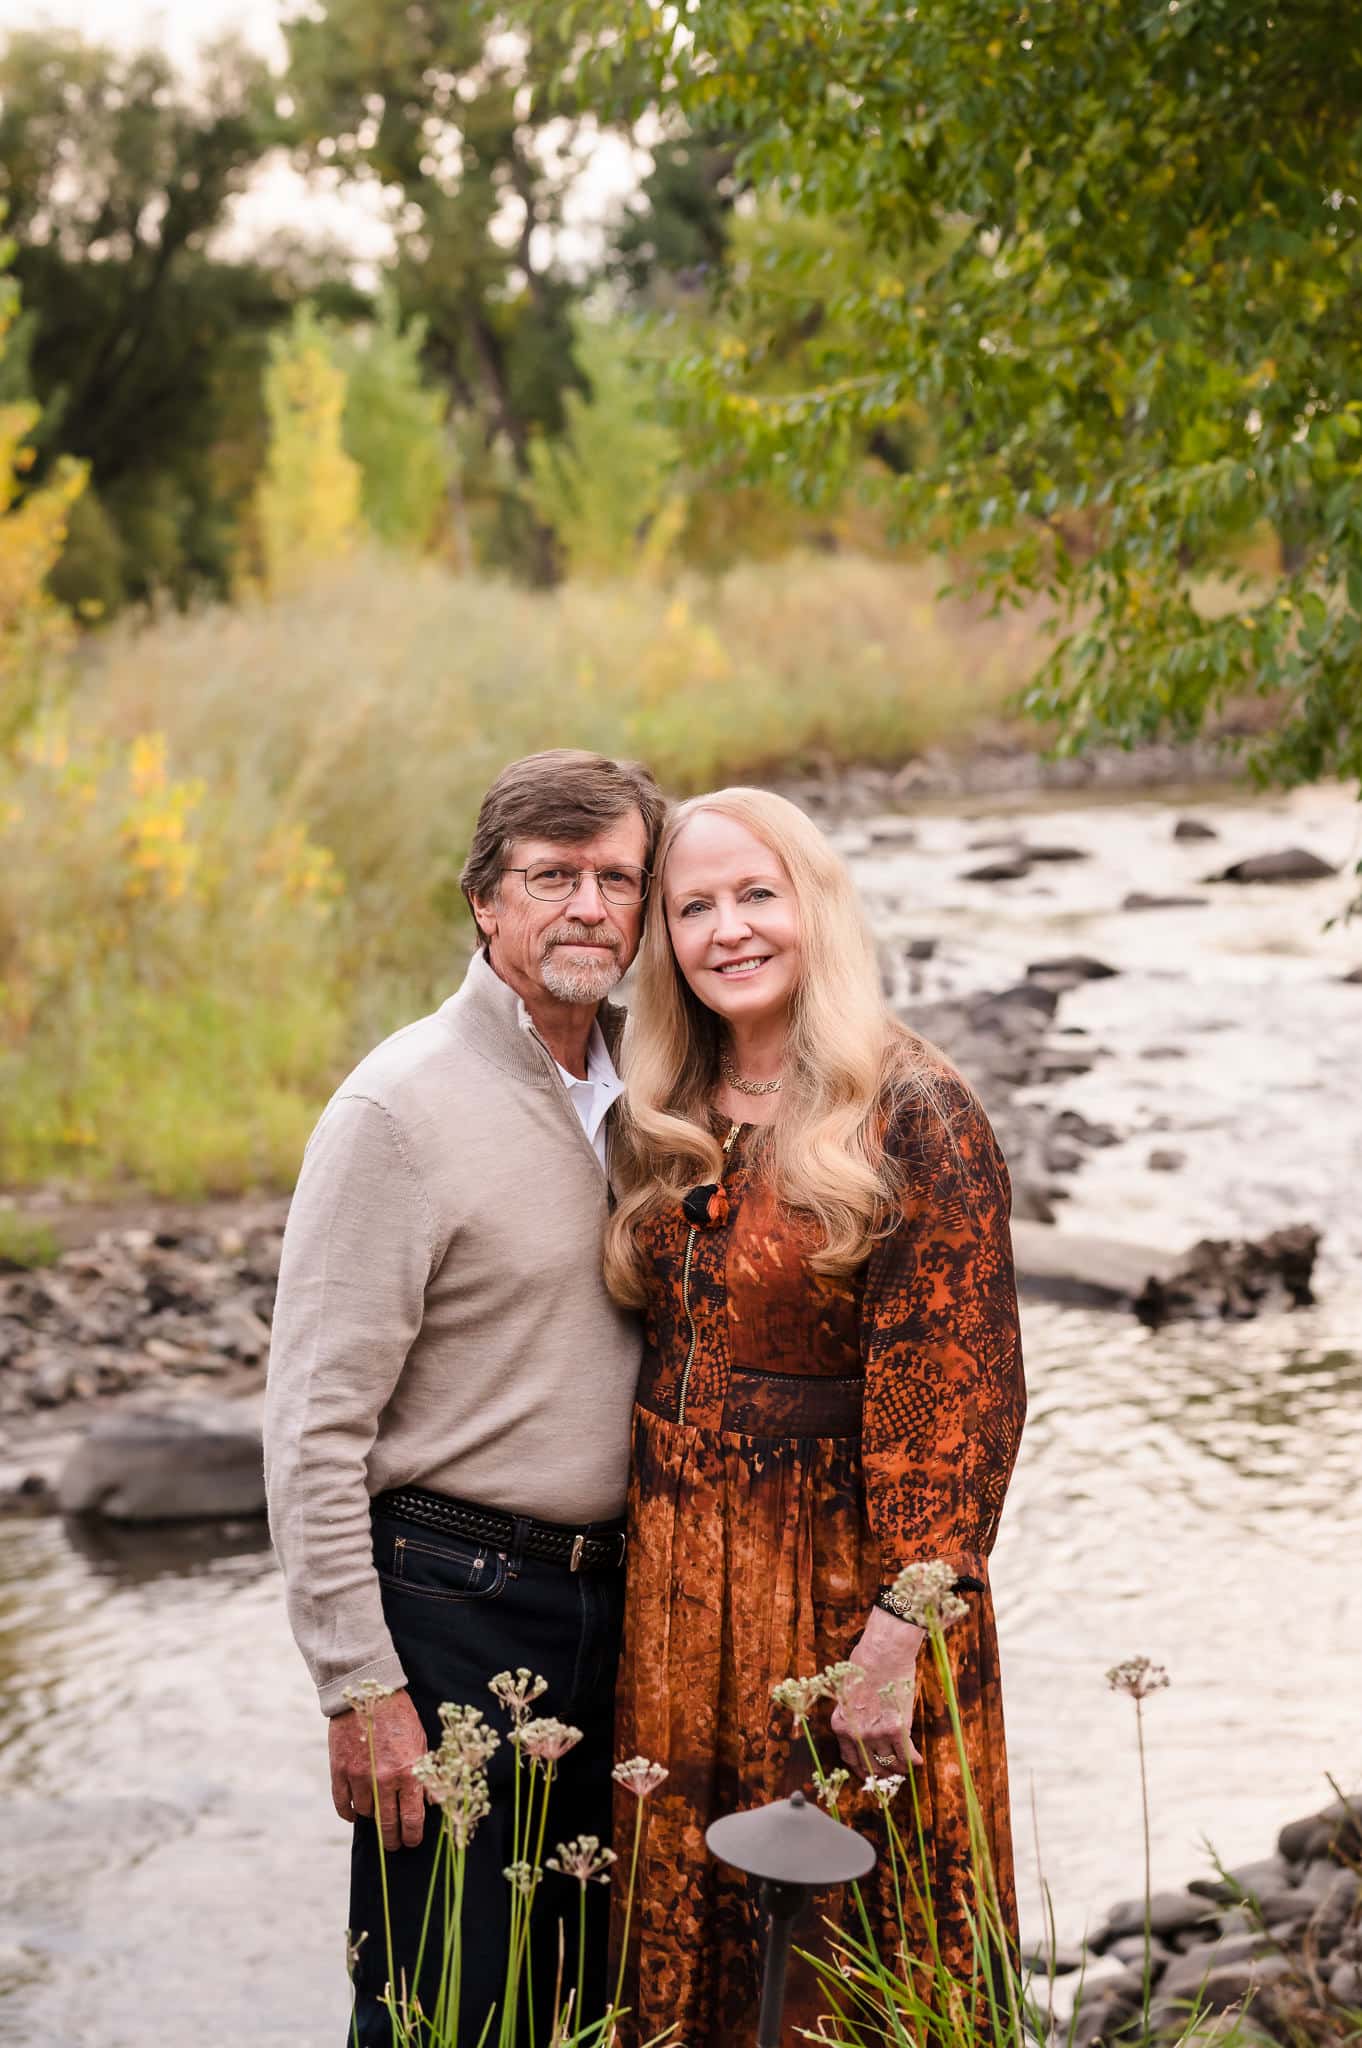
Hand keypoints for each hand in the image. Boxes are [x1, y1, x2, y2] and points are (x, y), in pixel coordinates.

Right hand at [329, 1687, 429, 1850]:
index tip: (412, 1842)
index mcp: (408, 1772)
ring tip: (379, 1817)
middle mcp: (384, 1779)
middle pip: (388, 1824)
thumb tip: (433, 1802)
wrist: (368, 1689)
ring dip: (373, 1818)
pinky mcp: (340, 1770)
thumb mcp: (422, 1741)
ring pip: (366, 1813)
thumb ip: (427, 1773)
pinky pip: (343, 1804)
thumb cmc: (400, 1715)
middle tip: (394, 1845)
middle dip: (393, 1840)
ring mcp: (359, 1776)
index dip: (413, 1836)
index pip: (412, 1818)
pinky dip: (349, 1813)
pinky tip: (355, 1815)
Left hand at [830, 1606, 925, 1774]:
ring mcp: (876, 1733)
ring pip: (889, 1761)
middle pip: (869, 1765)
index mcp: (840, 1724)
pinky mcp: (897, 1729)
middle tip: (889, 1775)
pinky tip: (918, 1762)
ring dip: (898, 1768)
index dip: (861, 1768)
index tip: (869, 1773)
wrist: (884, 1651)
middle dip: (880, 1773)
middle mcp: (856, 1734)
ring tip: (904, 1768)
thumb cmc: (865, 1662)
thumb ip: (850, 1711)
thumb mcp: (847, 1689)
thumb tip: (857, 1720)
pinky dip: (913, 1760)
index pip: (849, 1757)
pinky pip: (906, 1754)